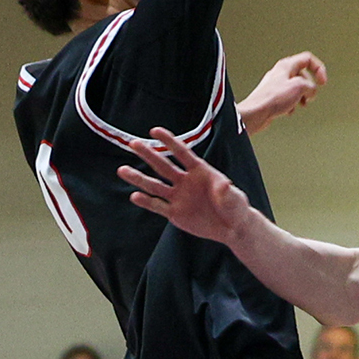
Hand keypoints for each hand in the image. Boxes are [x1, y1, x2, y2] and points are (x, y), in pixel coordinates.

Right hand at [120, 131, 258, 246]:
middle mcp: (185, 181)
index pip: (182, 153)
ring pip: (155, 185)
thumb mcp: (235, 199)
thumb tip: (225, 185)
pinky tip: (134, 196)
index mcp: (200, 171)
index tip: (155, 131)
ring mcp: (178, 196)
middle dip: (149, 154)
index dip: (169, 142)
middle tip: (133, 143)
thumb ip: (228, 192)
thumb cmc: (235, 207)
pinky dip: (146, 201)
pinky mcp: (174, 213)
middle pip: (164, 166)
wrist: (232, 228)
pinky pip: (158, 206)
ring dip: (139, 178)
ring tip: (122, 170)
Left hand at [240, 52, 327, 131]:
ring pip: (297, 88)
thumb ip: (311, 86)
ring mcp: (277, 85)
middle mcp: (281, 73)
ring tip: (299, 104)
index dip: (319, 69)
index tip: (322, 82)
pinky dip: (292, 104)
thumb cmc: (272, 98)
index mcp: (286, 65)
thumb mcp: (300, 87)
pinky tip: (288, 110)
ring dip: (302, 97)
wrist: (256, 113)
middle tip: (308, 97)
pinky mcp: (274, 97)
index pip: (308, 59)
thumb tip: (311, 91)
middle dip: (310, 87)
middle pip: (304, 76)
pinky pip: (289, 98)